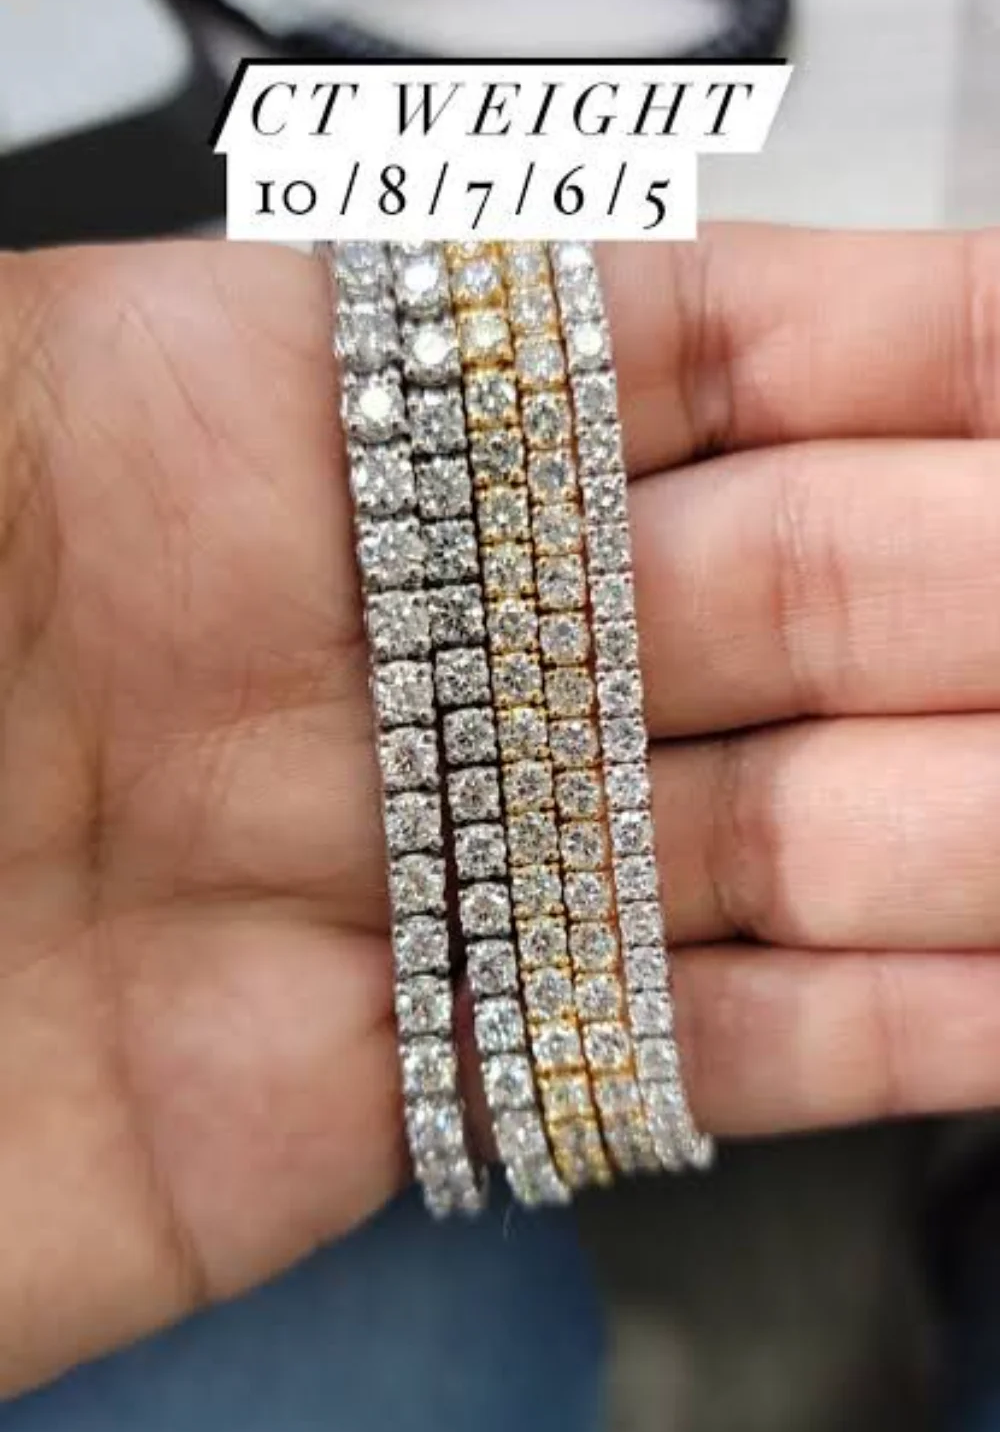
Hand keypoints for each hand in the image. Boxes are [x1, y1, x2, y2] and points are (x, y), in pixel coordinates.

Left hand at [4, 225, 998, 1397]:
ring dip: (954, 819)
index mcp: (250, 420)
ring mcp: (391, 869)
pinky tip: (996, 993)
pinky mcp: (385, 1088)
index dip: (880, 343)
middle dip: (956, 583)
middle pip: (756, 588)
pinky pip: (673, 1050)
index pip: (648, 349)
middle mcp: (358, 638)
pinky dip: (865, 1030)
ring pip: (757, 828)